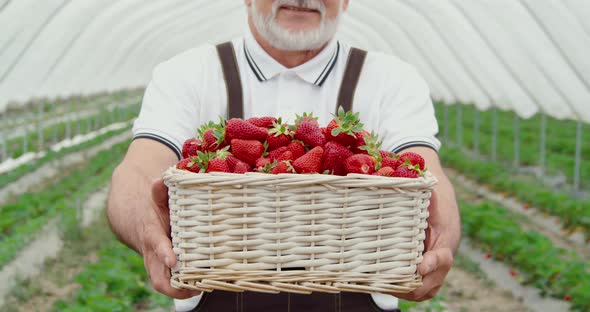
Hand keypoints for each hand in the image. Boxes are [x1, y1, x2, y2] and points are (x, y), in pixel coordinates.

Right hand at [141, 178, 200, 298]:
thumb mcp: (156, 200)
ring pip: (167, 285)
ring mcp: (159, 266)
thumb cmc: (155, 211)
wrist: (138, 223)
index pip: (156, 245)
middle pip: (159, 279)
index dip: (164, 253)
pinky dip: (188, 288)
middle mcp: (153, 255)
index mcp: (152, 235)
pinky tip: (206, 285)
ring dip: (184, 290)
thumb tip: (160, 180)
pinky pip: (175, 285)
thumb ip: (160, 191)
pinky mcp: (166, 271)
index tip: (174, 261)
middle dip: (175, 288)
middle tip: (195, 287)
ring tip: (204, 288)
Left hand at [392, 189, 454, 300]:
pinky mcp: (427, 268)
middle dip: (414, 287)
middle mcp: (443, 256)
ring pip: (427, 289)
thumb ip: (425, 198)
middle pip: (433, 283)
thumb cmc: (433, 197)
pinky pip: (420, 286)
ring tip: (383, 287)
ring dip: (407, 291)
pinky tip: (385, 284)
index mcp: (446, 240)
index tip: (419, 268)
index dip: (431, 265)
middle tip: (389, 285)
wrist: (441, 199)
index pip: (443, 258)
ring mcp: (436, 265)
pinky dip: (406, 289)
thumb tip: (418, 186)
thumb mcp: (431, 196)